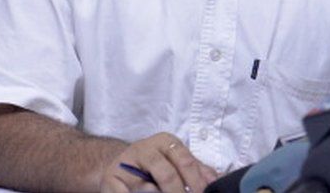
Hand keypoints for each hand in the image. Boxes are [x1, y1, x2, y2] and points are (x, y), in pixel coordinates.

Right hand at [101, 133, 216, 192]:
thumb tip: (219, 179)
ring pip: (146, 187)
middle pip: (167, 174)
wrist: (119, 165)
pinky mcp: (110, 179)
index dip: (196, 181)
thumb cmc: (155, 164)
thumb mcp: (175, 160)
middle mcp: (146, 148)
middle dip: (179, 192)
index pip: (186, 161)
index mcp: (166, 141)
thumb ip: (197, 169)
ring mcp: (125, 163)